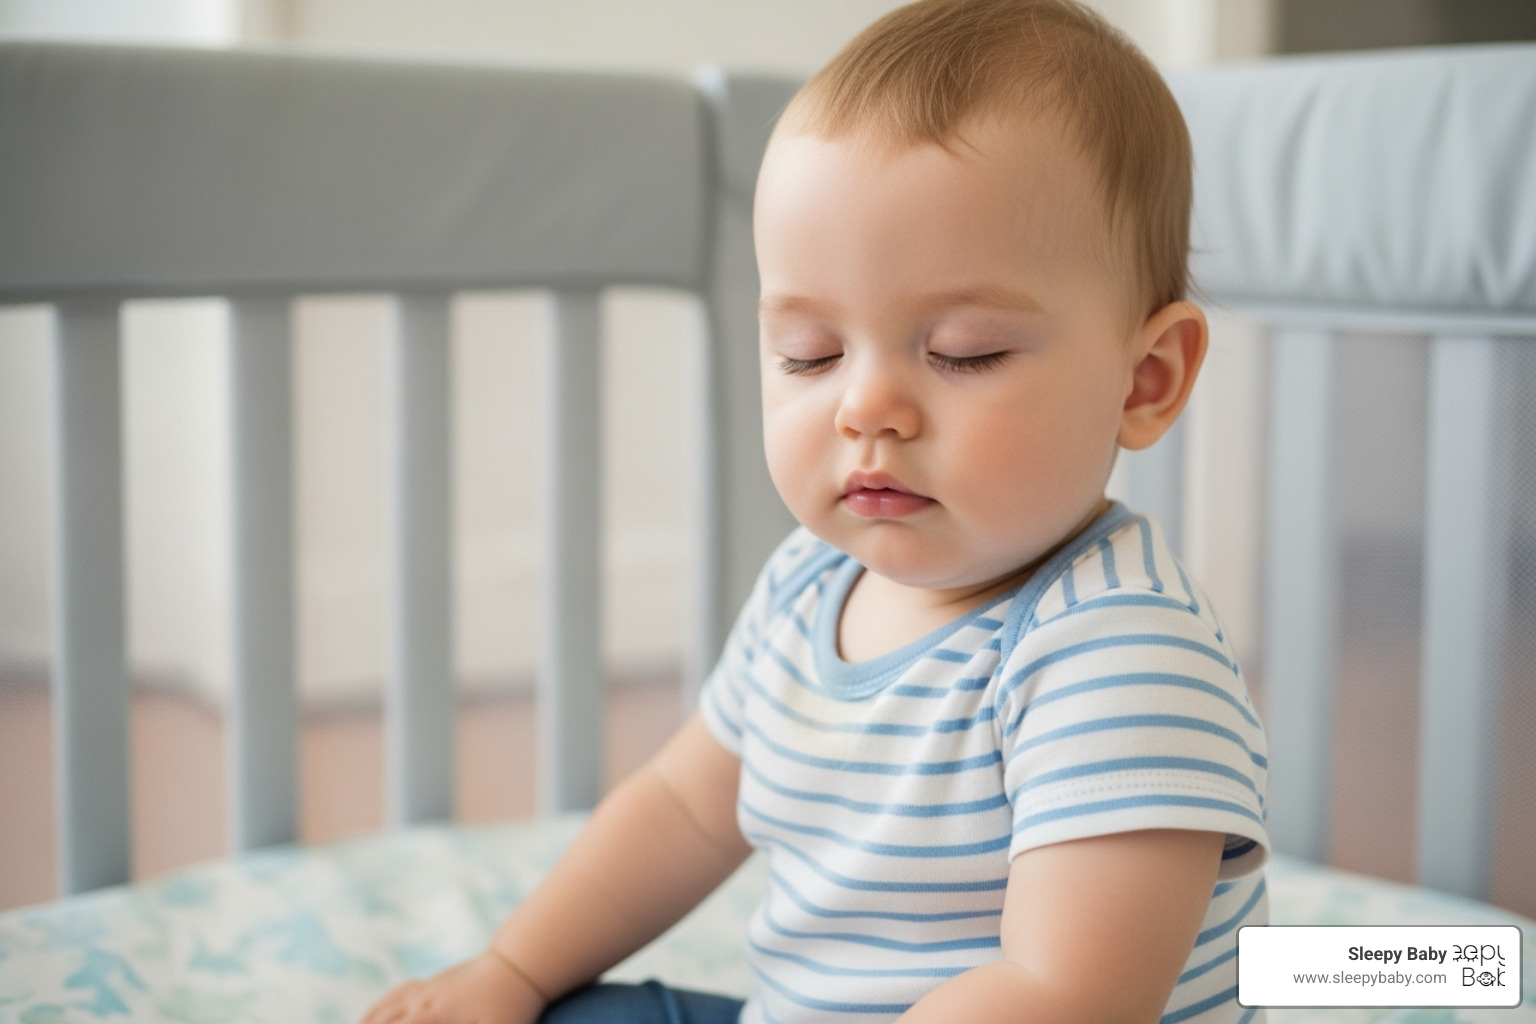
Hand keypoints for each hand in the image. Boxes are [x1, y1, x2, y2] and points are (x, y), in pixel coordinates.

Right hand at [359, 950, 548, 1023]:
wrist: (520, 964)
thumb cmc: (511, 1005)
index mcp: (435, 1013)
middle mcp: (424, 999)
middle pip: (382, 1020)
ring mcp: (427, 988)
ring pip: (385, 1008)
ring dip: (366, 1023)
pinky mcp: (434, 982)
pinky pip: (396, 994)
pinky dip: (379, 1008)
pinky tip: (373, 1016)